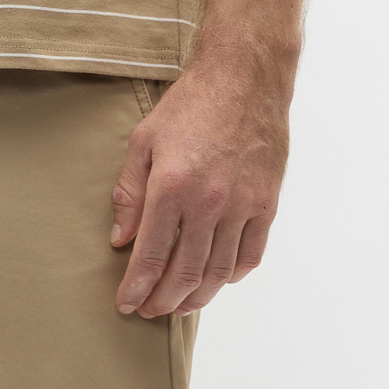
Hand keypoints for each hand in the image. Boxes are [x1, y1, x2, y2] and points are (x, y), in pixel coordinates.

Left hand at [109, 58, 289, 316]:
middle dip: (162, 301)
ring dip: (196, 297)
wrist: (244, 77)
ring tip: (179, 306)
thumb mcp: (143, 141)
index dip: (136, 288)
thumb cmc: (190, 105)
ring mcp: (243, 206)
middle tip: (149, 311)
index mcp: (171, 187)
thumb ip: (129, 194)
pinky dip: (232, 276)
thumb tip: (121, 240)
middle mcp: (209, 203)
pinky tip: (217, 280)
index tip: (126, 304)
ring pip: (219, 273)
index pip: (150, 257)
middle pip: (184, 274)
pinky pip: (251, 255)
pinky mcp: (267, 203)